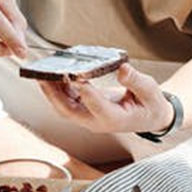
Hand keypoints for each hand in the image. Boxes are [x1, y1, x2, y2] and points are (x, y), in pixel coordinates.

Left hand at [37, 63, 174, 135]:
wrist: (149, 116)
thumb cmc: (150, 105)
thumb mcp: (151, 91)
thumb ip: (136, 81)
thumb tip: (122, 69)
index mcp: (115, 119)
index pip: (97, 107)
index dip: (86, 93)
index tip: (77, 78)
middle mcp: (97, 121)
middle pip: (69, 111)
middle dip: (53, 94)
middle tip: (43, 76)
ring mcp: (88, 117)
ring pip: (63, 106)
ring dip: (50, 90)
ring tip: (40, 72)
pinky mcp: (84, 109)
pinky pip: (66, 100)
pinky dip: (57, 87)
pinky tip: (52, 73)